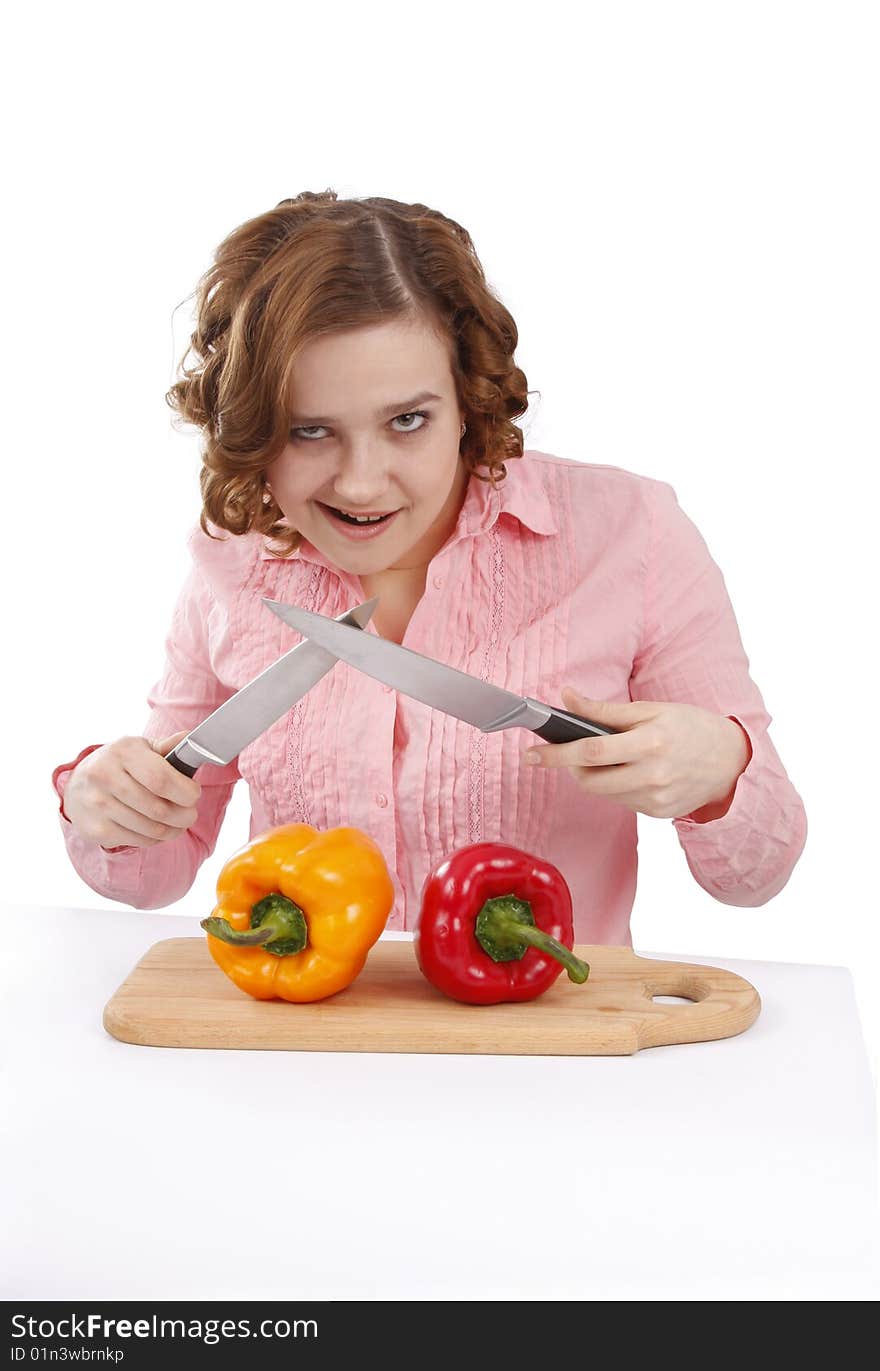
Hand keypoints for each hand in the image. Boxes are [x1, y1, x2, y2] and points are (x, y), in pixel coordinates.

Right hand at [62, 730, 201, 848]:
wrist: (78, 785)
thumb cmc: (119, 765)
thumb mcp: (140, 749)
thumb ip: (167, 747)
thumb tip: (190, 740)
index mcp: (122, 752)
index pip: (161, 779)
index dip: (185, 791)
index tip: (194, 794)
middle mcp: (105, 776)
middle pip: (158, 808)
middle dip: (184, 815)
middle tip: (190, 814)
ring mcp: (97, 804)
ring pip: (151, 828)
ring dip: (173, 830)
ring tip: (178, 824)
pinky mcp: (96, 829)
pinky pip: (138, 840)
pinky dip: (155, 839)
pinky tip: (158, 830)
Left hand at [522, 688, 752, 820]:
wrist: (731, 761)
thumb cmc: (691, 727)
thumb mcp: (651, 709)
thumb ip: (604, 710)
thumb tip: (565, 698)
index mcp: (651, 743)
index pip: (591, 751)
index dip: (556, 754)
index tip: (531, 754)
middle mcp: (652, 775)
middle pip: (589, 779)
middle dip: (570, 767)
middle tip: (568, 752)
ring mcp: (655, 798)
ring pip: (602, 793)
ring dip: (591, 776)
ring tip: (604, 758)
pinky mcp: (657, 814)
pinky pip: (620, 802)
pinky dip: (614, 787)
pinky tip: (629, 771)